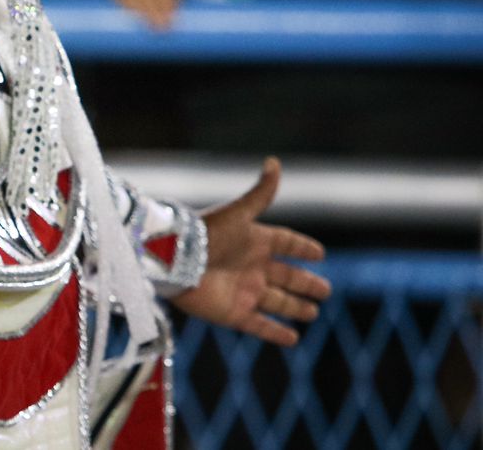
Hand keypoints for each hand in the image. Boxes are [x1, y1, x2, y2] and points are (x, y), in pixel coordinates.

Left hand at [172, 158, 330, 346]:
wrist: (174, 260)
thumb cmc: (206, 233)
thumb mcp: (238, 213)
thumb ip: (260, 193)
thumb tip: (274, 162)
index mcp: (254, 241)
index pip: (286, 243)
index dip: (302, 248)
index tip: (319, 253)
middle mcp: (252, 267)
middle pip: (286, 277)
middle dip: (305, 283)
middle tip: (325, 289)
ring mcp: (244, 291)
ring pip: (277, 302)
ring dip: (295, 307)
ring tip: (312, 312)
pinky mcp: (233, 313)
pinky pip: (259, 325)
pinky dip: (276, 333)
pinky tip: (292, 339)